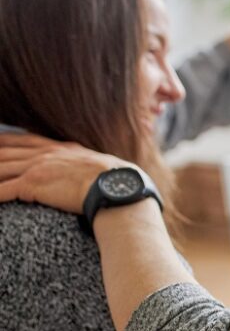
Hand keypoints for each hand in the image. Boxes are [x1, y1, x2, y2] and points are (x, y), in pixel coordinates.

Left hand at [0, 133, 125, 212]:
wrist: (116, 186)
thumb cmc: (115, 181)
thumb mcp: (99, 165)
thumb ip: (86, 165)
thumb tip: (91, 174)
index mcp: (61, 148)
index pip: (26, 140)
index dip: (6, 140)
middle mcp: (46, 154)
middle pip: (6, 152)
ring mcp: (37, 167)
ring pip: (0, 168)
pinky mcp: (32, 184)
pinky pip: (1, 190)